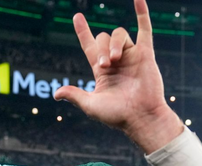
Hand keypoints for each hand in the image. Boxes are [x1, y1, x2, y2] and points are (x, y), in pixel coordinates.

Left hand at [54, 0, 181, 152]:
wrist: (141, 117)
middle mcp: (116, 61)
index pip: (89, 45)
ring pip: (119, 34)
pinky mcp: (145, 54)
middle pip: (103, 38)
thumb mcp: (91, 105)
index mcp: (102, 71)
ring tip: (115, 60)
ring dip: (114, 44)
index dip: (83, 31)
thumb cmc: (117, 115)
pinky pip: (145, 29)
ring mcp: (131, 56)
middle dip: (101, 48)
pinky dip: (142, 13)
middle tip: (104, 65)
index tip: (77, 17)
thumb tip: (56, 94)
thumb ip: (75, 95)